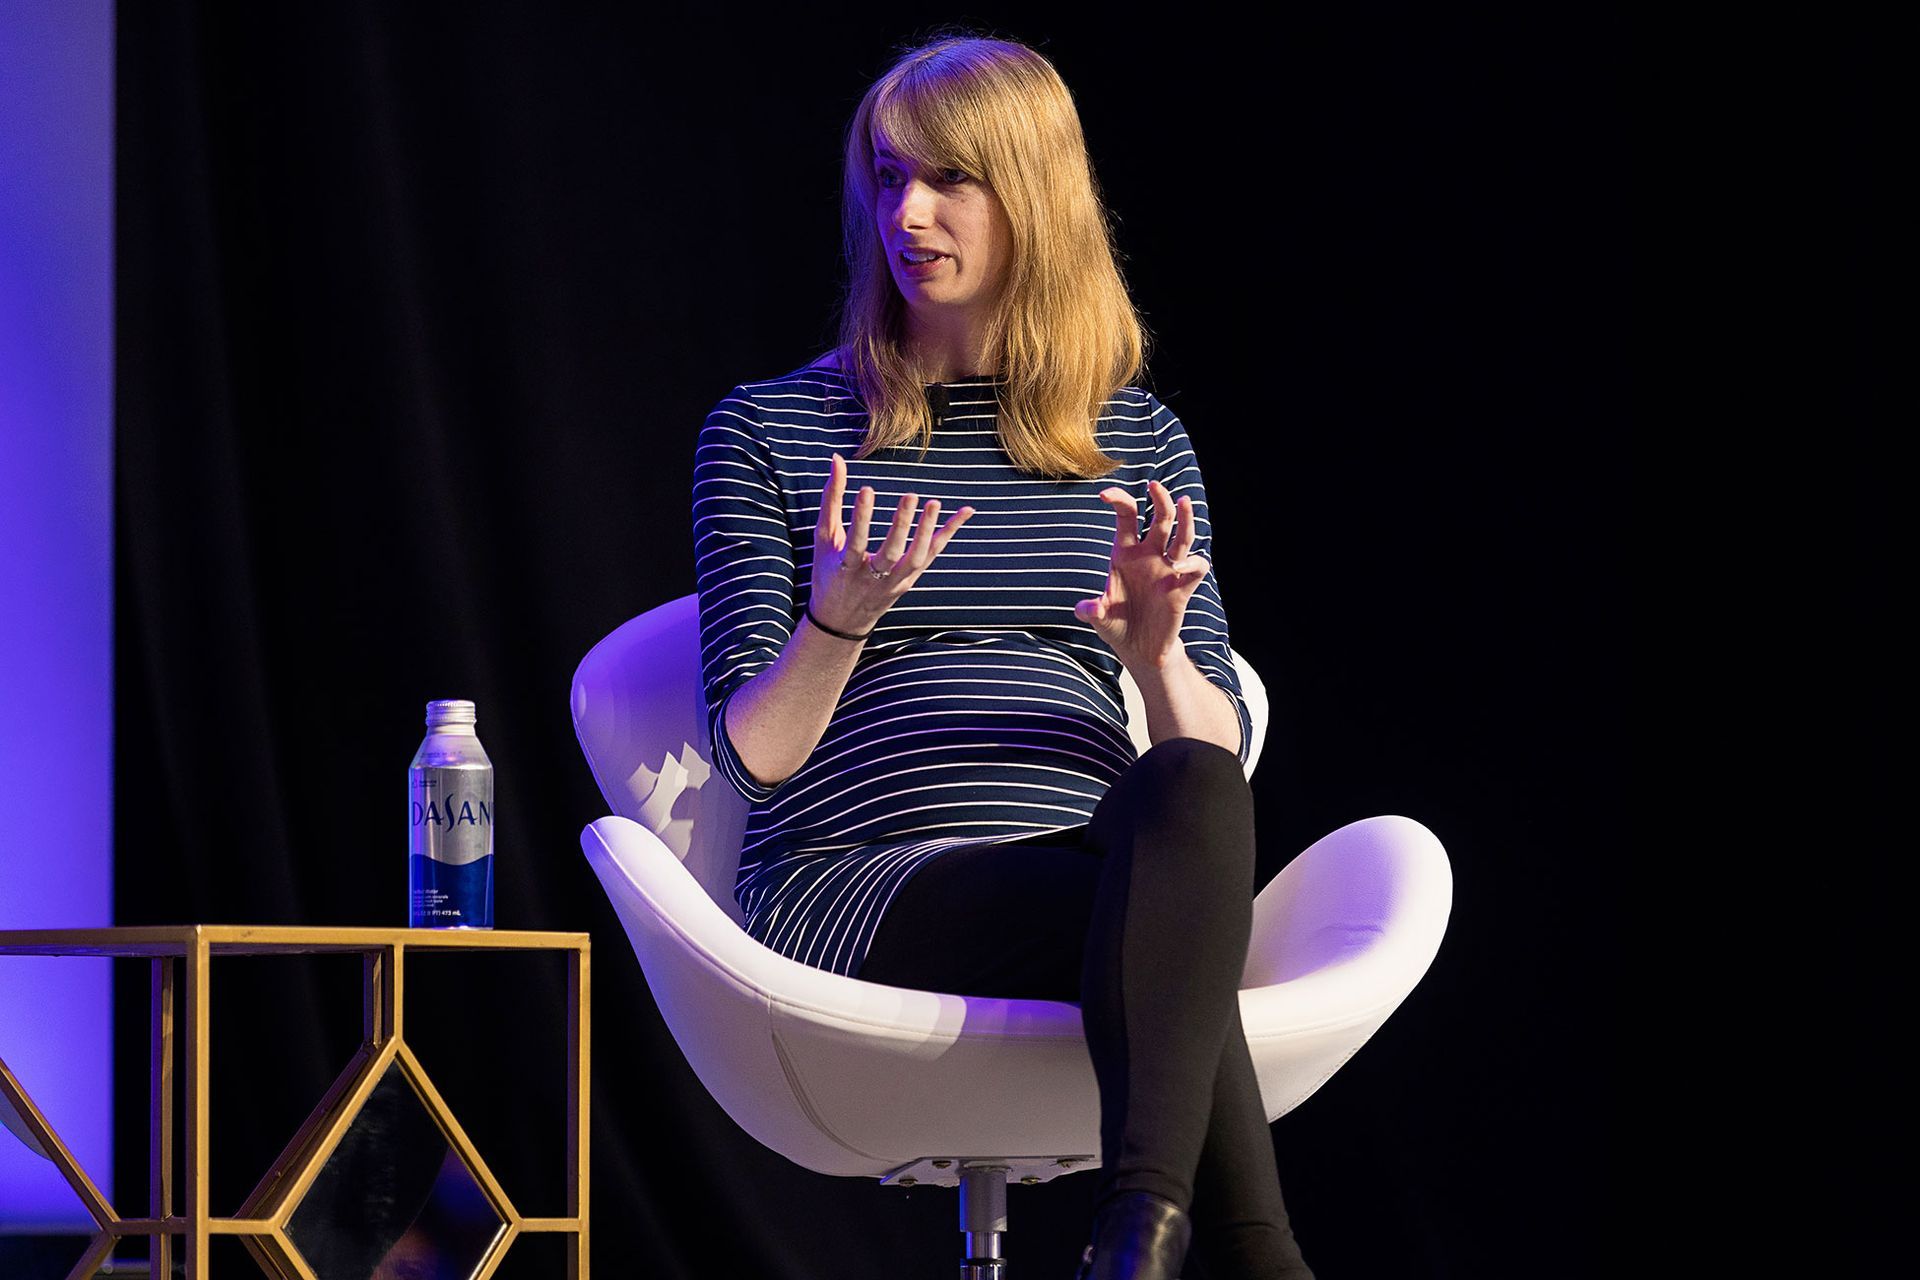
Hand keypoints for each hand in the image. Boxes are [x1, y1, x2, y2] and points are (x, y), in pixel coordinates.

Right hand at [810, 452, 974, 637]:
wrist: (841, 619)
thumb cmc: (829, 571)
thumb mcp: (823, 538)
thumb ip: (831, 498)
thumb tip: (837, 459)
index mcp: (846, 569)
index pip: (856, 543)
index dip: (861, 517)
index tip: (866, 488)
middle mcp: (873, 579)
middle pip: (892, 554)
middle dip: (902, 526)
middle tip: (910, 495)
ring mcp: (895, 583)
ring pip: (915, 559)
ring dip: (927, 532)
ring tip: (934, 503)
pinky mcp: (910, 581)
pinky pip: (932, 555)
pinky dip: (947, 534)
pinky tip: (965, 511)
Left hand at [1074, 479, 1210, 671]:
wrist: (1139, 650)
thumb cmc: (1116, 626)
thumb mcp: (1100, 620)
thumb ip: (1092, 611)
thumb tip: (1087, 608)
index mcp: (1125, 553)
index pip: (1127, 517)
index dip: (1119, 500)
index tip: (1103, 495)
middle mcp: (1149, 555)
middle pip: (1161, 518)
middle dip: (1160, 500)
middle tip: (1154, 485)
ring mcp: (1168, 570)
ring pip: (1182, 536)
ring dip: (1186, 519)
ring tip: (1185, 501)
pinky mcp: (1182, 588)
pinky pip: (1196, 568)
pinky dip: (1192, 564)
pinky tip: (1180, 568)